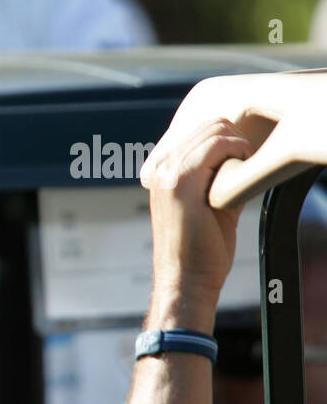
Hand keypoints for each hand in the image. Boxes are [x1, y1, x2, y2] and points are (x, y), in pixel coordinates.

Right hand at [139, 118, 252, 328]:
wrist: (186, 280)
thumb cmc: (199, 249)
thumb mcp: (208, 201)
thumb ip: (217, 173)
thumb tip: (241, 152)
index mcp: (160, 171)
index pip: (200, 128)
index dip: (229, 138)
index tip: (242, 159)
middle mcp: (159, 168)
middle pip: (210, 124)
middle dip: (236, 139)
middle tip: (245, 166)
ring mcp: (166, 174)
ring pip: (215, 130)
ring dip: (238, 146)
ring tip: (242, 172)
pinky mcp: (179, 183)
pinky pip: (217, 146)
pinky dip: (238, 152)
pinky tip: (241, 174)